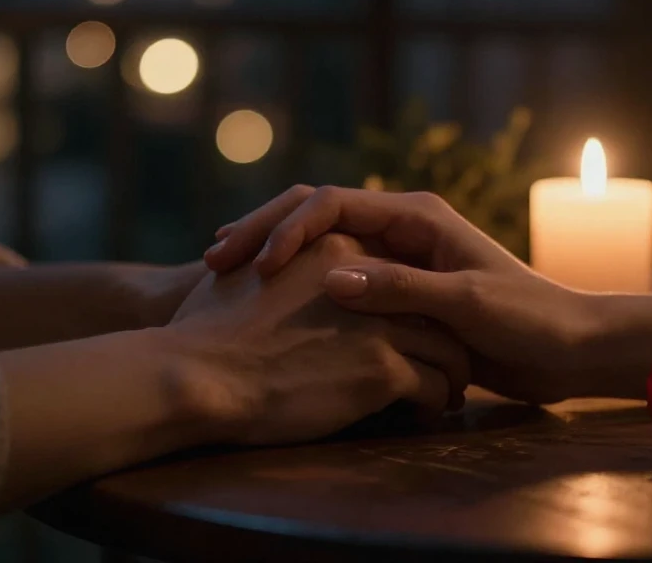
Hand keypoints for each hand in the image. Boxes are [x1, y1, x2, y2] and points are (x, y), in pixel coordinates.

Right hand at [166, 233, 470, 444]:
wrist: (198, 376)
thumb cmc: (206, 329)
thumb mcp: (251, 272)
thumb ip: (289, 262)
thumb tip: (288, 269)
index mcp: (334, 242)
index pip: (391, 262)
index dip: (400, 294)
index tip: (407, 328)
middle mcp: (366, 273)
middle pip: (425, 298)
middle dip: (441, 330)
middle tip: (445, 355)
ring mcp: (379, 322)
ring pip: (443, 341)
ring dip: (452, 367)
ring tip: (448, 387)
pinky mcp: (381, 367)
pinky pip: (434, 382)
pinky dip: (439, 397)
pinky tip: (429, 409)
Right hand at [204, 186, 594, 402]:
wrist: (566, 351)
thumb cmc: (527, 320)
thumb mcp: (465, 303)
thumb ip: (402, 289)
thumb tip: (332, 274)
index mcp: (416, 216)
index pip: (331, 203)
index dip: (285, 228)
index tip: (253, 264)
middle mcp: (402, 231)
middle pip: (312, 220)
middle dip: (260, 237)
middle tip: (210, 265)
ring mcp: (398, 264)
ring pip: (317, 253)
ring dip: (270, 264)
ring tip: (220, 286)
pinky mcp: (400, 299)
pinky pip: (336, 288)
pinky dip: (297, 297)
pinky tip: (265, 316)